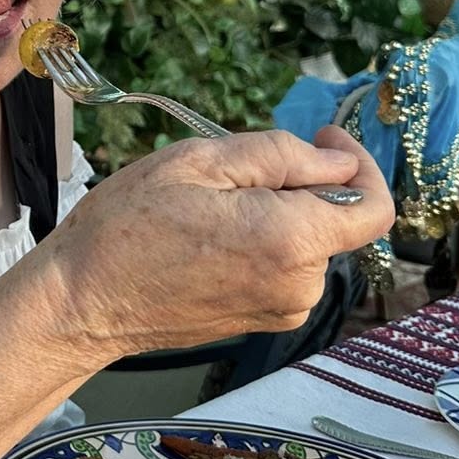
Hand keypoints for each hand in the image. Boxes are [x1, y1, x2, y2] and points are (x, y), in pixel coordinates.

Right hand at [29, 125, 393, 368]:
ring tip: (210, 205)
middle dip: (301, 184)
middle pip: (335, 220)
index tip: (325, 137)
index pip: (375, 207)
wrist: (83, 302)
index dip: (361, 164)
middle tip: (233, 168)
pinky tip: (211, 235)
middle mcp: (299, 284)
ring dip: (278, 213)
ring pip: (308, 242)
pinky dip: (264, 241)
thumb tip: (339, 159)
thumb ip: (281, 155)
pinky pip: (286, 268)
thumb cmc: (127, 227)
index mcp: (291, 239)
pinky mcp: (262, 321)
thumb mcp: (197, 162)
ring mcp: (282, 309)